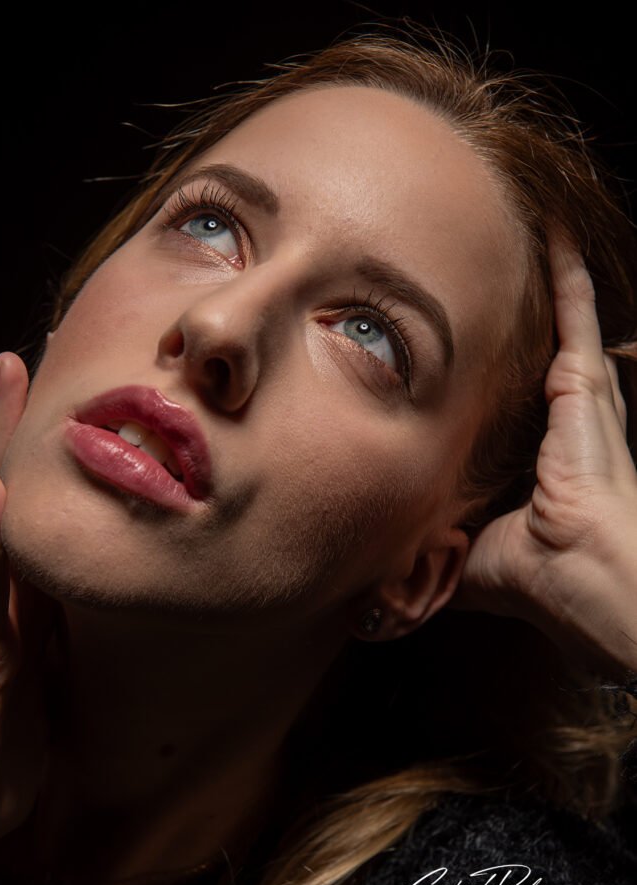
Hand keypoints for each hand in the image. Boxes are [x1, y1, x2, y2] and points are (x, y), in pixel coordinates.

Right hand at [0, 352, 59, 872]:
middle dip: (6, 424)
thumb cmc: (7, 748)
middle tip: (15, 358)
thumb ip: (55, 624)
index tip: (51, 393)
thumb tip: (90, 584)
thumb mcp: (46, 671)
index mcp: (12, 593)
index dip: (31, 449)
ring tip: (2, 382)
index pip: (23, 507)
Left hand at [448, 237, 636, 677]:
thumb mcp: (464, 552)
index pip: (508, 404)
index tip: (458, 350)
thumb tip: (374, 581)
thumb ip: (428, 548)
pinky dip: (565, 272)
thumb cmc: (536, 577)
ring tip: (521, 233)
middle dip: (513, 319)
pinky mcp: (586, 386)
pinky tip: (550, 229)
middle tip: (488, 271)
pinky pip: (574, 315)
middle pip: (532, 356)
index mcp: (539, 461)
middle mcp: (562, 425)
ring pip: (555, 326)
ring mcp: (579, 402)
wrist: (581, 579)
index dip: (488, 377)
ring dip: (540, 284)